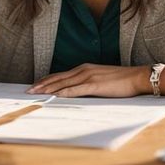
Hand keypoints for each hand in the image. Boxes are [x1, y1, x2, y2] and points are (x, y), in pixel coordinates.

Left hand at [29, 62, 152, 98]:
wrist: (135, 77)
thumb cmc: (120, 80)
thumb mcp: (99, 80)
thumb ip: (88, 83)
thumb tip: (78, 92)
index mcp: (83, 69)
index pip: (60, 75)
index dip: (47, 80)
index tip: (35, 85)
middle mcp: (82, 70)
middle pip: (57, 78)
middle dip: (42, 84)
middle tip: (29, 90)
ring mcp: (88, 76)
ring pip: (63, 83)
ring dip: (49, 88)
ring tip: (37, 93)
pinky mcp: (94, 85)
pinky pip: (76, 89)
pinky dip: (64, 92)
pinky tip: (56, 96)